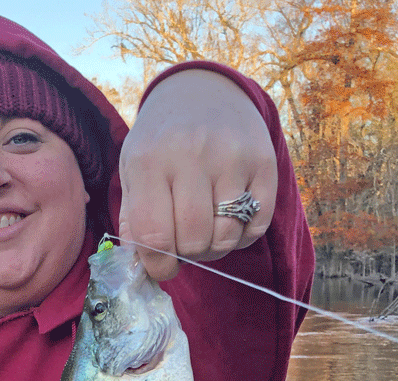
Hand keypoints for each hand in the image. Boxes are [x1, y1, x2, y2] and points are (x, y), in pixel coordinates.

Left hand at [118, 69, 276, 280]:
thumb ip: (133, 220)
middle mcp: (191, 156)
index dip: (158, 265)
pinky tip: (228, 222)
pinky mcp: (265, 163)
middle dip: (187, 255)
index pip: (155, 236)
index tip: (162, 268)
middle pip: (193, 240)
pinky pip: (257, 226)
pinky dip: (241, 237)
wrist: (204, 94)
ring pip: (225, 236)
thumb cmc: (161, 142)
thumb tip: (141, 267)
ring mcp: (232, 158)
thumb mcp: (133, 171)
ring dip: (214, 248)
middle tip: (184, 243)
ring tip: (205, 232)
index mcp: (149, 161)